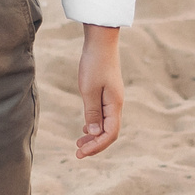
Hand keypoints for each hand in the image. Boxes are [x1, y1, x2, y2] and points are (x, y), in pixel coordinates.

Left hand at [75, 25, 123, 157]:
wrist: (101, 41)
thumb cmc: (94, 63)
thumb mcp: (89, 89)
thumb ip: (91, 112)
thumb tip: (93, 133)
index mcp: (115, 105)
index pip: (110, 134)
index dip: (97, 146)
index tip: (80, 153)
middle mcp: (117, 104)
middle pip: (110, 132)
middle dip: (95, 145)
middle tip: (78, 152)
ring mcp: (114, 98)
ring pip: (107, 124)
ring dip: (94, 136)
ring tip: (79, 143)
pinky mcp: (108, 92)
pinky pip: (104, 115)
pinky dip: (95, 124)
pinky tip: (85, 127)